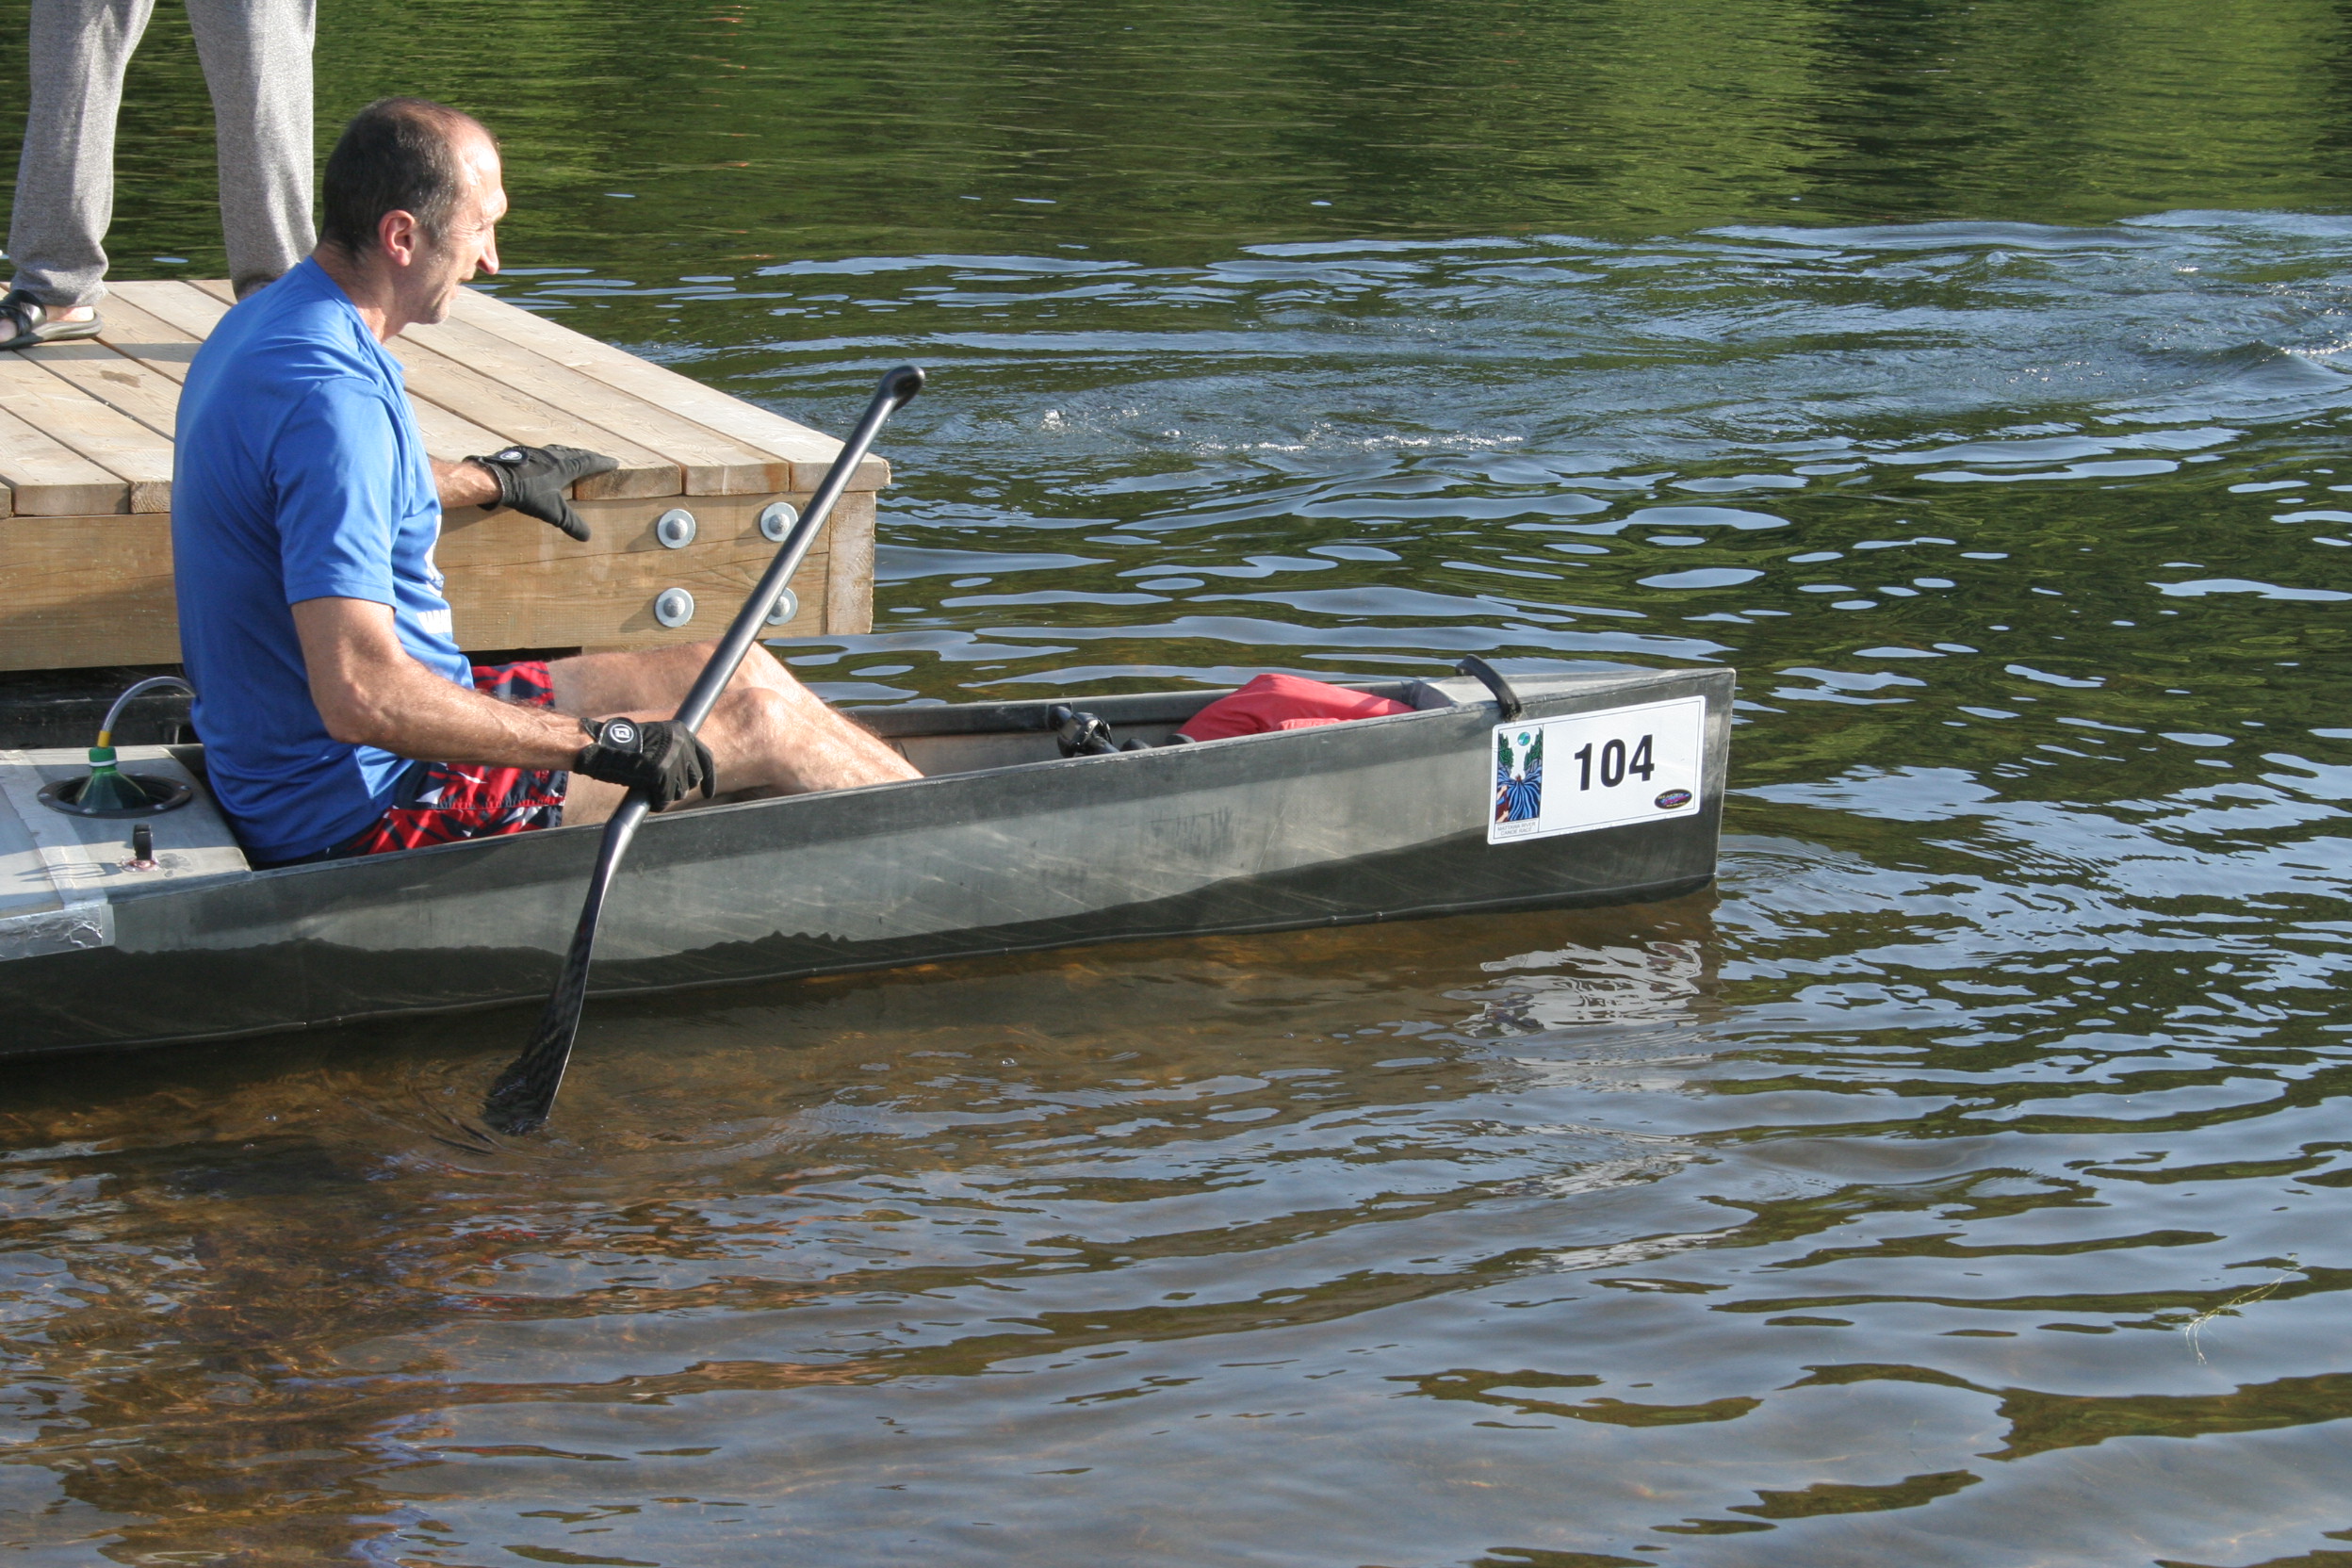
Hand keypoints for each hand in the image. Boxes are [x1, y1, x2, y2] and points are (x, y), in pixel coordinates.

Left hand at [467, 444, 618, 541]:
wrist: (496, 479)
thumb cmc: (528, 494)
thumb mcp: (553, 512)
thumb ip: (571, 524)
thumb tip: (588, 537)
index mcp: (564, 467)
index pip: (589, 462)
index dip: (602, 463)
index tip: (613, 462)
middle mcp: (552, 456)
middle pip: (575, 453)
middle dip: (587, 456)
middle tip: (595, 458)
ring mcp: (536, 452)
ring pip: (558, 450)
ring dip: (568, 453)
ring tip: (572, 457)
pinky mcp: (521, 453)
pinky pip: (542, 453)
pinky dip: (550, 456)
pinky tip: (544, 462)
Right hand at [572, 717, 716, 808]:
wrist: (600, 745)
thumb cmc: (622, 746)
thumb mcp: (654, 741)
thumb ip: (672, 753)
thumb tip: (686, 777)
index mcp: (681, 731)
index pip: (705, 757)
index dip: (709, 778)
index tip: (709, 793)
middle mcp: (681, 743)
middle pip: (694, 778)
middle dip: (680, 788)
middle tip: (662, 791)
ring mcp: (673, 758)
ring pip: (680, 791)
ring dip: (667, 796)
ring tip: (650, 790)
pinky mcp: (661, 773)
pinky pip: (665, 798)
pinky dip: (658, 804)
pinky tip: (650, 800)